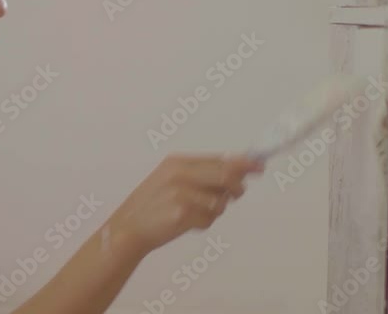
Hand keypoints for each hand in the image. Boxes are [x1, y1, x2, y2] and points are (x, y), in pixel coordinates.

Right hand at [104, 153, 263, 256]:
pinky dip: (205, 223)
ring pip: (220, 201)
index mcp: (178, 162)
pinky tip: (188, 223)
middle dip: (238, 187)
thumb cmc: (153, 204)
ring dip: (216, 210)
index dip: (244, 163)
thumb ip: (200, 173)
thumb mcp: (170, 179)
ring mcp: (181, 194)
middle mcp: (180, 174)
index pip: (220, 159)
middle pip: (226, 175)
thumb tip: (238, 170)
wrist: (128, 228)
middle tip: (238, 194)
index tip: (260, 166)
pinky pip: (210, 219)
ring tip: (197, 212)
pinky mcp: (182, 214)